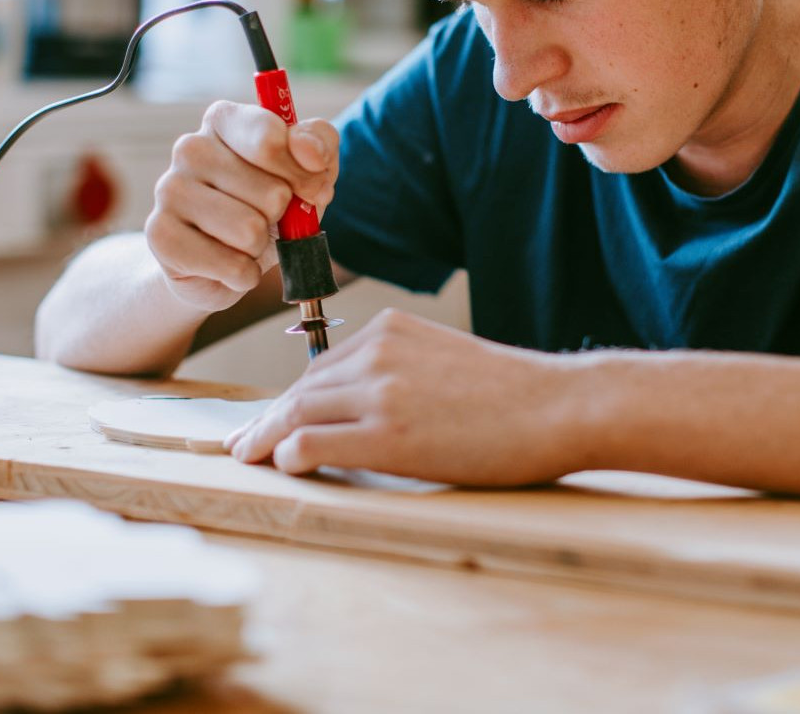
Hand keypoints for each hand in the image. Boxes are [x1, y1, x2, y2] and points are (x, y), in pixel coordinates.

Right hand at [145, 100, 338, 314]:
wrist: (222, 262)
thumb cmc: (268, 205)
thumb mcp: (309, 168)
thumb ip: (319, 143)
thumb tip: (309, 152)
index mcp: (224, 120)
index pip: (271, 139)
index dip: (304, 173)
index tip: (310, 188)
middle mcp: (189, 147)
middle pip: (272, 192)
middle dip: (282, 216)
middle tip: (265, 217)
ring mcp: (169, 190)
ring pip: (250, 231)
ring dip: (261, 246)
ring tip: (245, 241)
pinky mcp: (159, 235)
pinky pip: (231, 265)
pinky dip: (244, 274)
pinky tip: (229, 264)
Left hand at [225, 310, 586, 485]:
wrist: (558, 405)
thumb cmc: (513, 393)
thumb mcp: (444, 359)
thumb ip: (398, 370)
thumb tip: (357, 406)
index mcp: (390, 330)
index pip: (319, 367)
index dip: (287, 399)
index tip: (268, 418)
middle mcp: (377, 353)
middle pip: (300, 390)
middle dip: (266, 420)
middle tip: (242, 444)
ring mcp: (380, 392)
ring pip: (297, 414)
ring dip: (267, 440)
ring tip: (250, 459)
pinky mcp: (387, 434)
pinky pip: (314, 444)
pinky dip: (292, 457)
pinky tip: (287, 468)